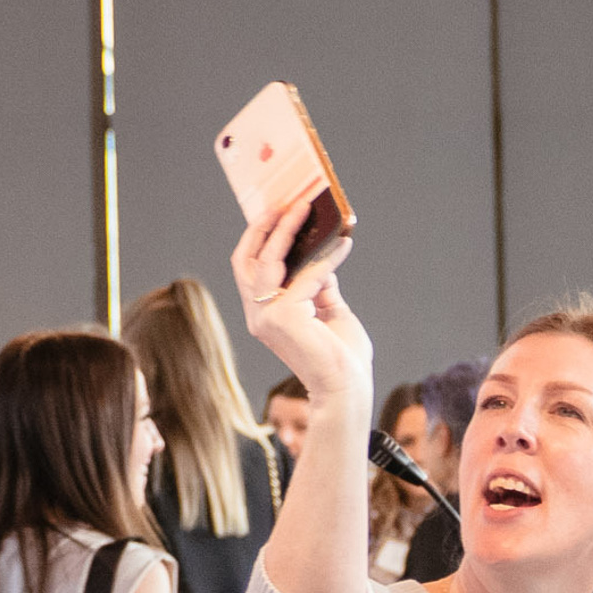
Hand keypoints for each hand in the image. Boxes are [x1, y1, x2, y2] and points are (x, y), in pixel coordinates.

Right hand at [229, 195, 369, 400]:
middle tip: (285, 203)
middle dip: (263, 227)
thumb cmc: (341, 357)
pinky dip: (327, 257)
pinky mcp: (283, 316)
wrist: (347, 389)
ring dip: (288, 229)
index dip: (258, 238)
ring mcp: (266, 316)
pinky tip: (344, 244)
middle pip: (246, 259)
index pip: (249, 269)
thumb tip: (321, 255)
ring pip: (268, 259)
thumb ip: (320, 284)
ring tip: (307, 209)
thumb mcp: (329, 311)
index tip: (275, 212)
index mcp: (263, 314)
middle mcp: (258, 314)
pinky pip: (306, 275)